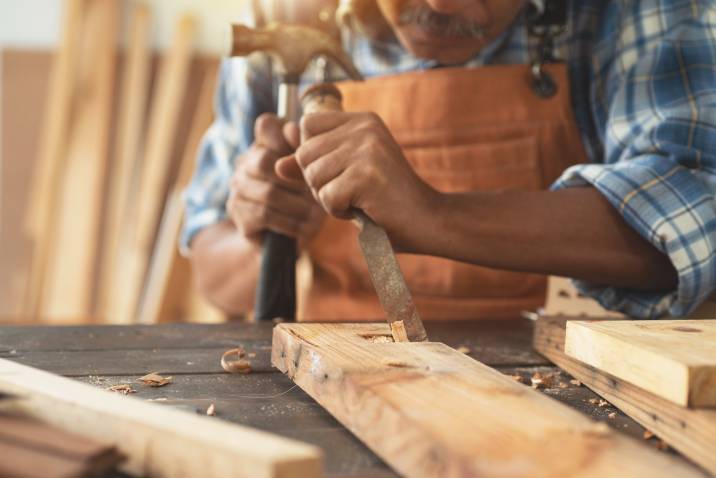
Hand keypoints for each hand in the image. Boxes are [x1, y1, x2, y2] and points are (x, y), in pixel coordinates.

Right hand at [226, 113, 325, 247]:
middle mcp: (245, 166)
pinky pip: (265, 215)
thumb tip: (295, 130)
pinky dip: (289, 223)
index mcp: (264, 147)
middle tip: (315, 194)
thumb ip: (305, 153)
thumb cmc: (305, 202)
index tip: (307, 156)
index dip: (286, 135)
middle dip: (295, 180)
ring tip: (314, 215)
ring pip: (268, 192)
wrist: (285, 243)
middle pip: (264, 161)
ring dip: (297, 206)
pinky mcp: (240, 217)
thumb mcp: (312, 177)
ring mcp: (238, 192)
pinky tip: (303, 228)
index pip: (266, 125)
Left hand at [279, 111, 436, 248]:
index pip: (307, 127)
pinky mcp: (366, 174)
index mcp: (362, 120)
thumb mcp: (346, 176)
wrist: (428, 220)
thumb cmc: (387, 201)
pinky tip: (366, 209)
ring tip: (361, 199)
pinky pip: (326, 198)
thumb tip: (276, 165)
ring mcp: (367, 149)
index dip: (313, 157)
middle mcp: (365, 127)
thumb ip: (313, 166)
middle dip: (319, 183)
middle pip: (304, 154)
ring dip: (329, 199)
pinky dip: (341, 212)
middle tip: (353, 191)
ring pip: (312, 177)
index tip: (342, 172)